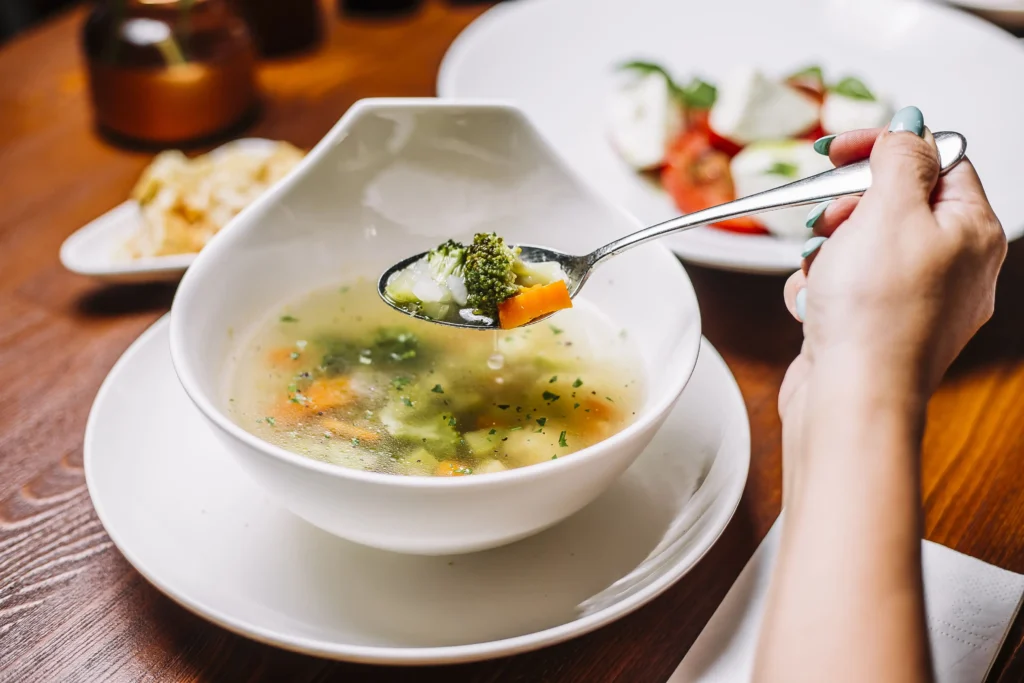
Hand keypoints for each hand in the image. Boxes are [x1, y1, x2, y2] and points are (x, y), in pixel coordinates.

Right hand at [780, 108, 1005, 433]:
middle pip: (893, 204)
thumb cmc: (876, 318)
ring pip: (859, 246)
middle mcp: (952, 266)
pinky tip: (816, 306)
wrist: (850, 399)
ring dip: (827, 252)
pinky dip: (820, 290)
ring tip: (822, 274)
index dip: (885, 148)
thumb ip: (900, 158)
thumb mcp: (889, 211)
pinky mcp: (876, 327)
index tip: (839, 150)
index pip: (936, 161)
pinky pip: (843, 286)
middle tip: (828, 220)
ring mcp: (914, 301)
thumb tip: (909, 127)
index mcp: (972, 232)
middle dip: (846, 208)